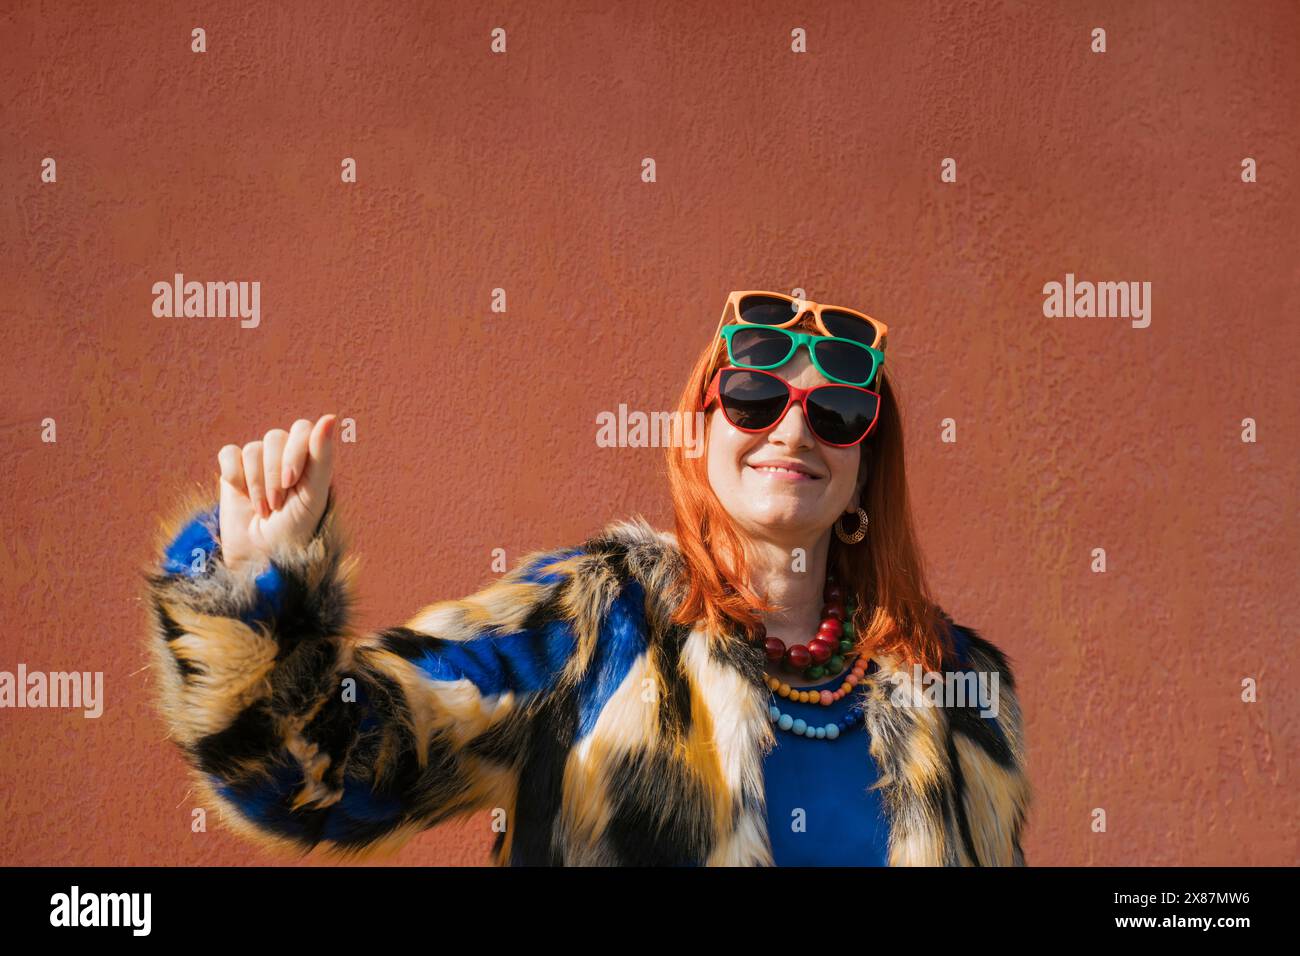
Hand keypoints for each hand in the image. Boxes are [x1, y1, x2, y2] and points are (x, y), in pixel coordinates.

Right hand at [217, 414, 336, 572]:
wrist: (260, 557)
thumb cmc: (295, 529)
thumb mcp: (313, 495)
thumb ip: (321, 457)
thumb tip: (330, 417)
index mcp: (309, 457)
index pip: (301, 429)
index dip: (294, 452)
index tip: (291, 482)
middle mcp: (284, 455)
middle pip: (274, 437)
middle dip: (273, 474)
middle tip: (277, 504)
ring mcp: (257, 462)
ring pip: (251, 449)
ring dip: (256, 483)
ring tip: (263, 510)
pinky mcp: (232, 470)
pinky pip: (229, 454)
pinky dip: (234, 476)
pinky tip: (241, 496)